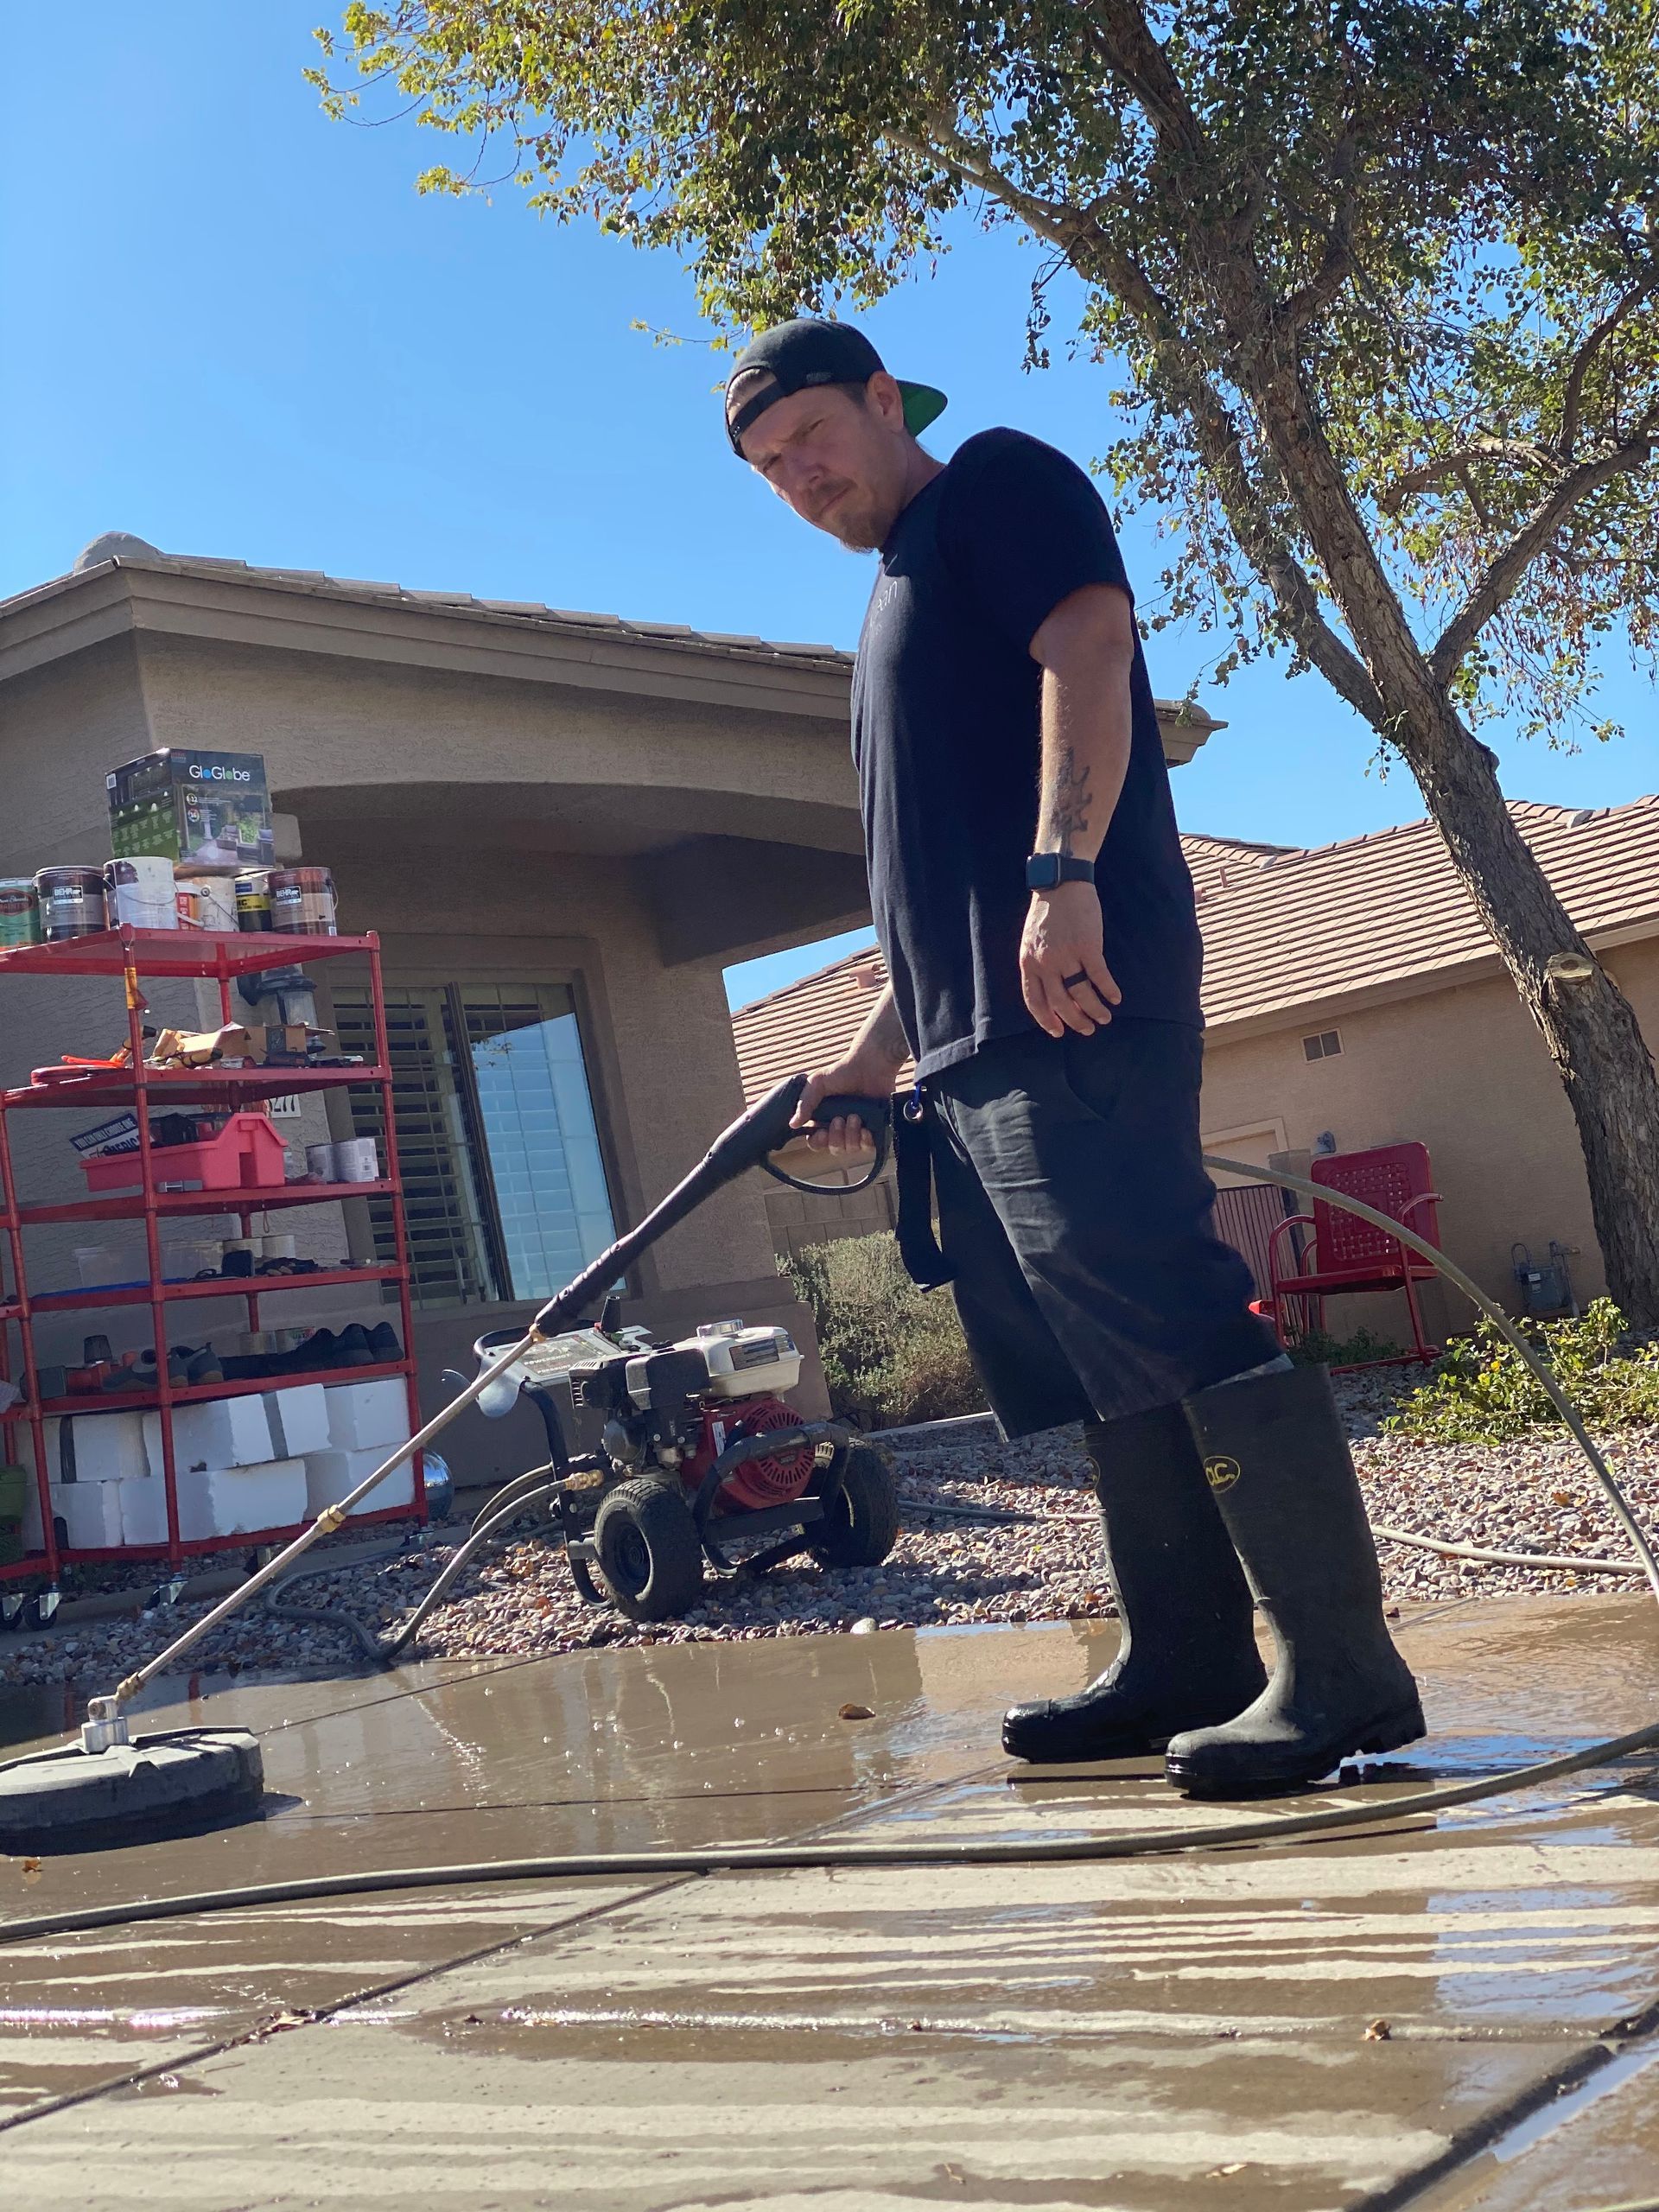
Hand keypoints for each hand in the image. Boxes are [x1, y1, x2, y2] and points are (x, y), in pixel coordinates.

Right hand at [789, 1045, 900, 1155]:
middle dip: (836, 1138)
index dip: (818, 1142)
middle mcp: (841, 1126)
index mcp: (824, 1118)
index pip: (817, 1141)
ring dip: (851, 1136)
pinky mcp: (876, 1128)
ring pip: (851, 1148)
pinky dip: (865, 1141)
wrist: (870, 1064)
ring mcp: (859, 1128)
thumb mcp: (817, 1083)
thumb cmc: (843, 1072)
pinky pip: (869, 1147)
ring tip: (855, 1117)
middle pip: (835, 1148)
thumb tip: (792, 1123)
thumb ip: (805, 1103)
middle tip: (838, 1120)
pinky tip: (865, 1129)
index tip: (821, 1132)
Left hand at [1020, 880, 1121, 1037]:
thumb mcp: (1031, 941)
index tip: (1058, 1032)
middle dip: (1075, 1021)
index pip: (1034, 1001)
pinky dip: (1108, 990)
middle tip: (1088, 1029)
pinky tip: (1115, 998)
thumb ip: (1038, 965)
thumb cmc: (1047, 912)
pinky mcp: (1087, 946)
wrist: (1060, 883)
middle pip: (1060, 1003)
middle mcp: (1045, 962)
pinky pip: (1099, 976)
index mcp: (1028, 962)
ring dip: (1095, 1010)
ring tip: (1105, 1017)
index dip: (1046, 1020)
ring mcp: (1066, 955)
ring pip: (1081, 994)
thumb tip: (1052, 991)